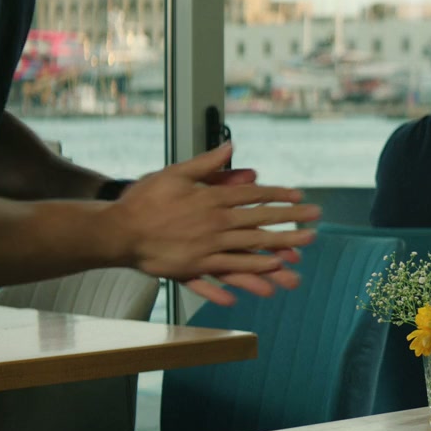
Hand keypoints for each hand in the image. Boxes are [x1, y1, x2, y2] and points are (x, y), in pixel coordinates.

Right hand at [105, 143, 321, 304]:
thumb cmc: (144, 199)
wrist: (115, 229)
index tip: (300, 196)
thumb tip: (231, 147)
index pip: (253, 196)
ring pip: (249, 250)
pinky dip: (242, 278)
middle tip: (316, 222)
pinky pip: (224, 274)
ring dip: (277, 252)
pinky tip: (262, 283)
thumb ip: (207, 163)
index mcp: (211, 199)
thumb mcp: (175, 173)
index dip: (278, 196)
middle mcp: (213, 223)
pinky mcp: (193, 267)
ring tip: (301, 254)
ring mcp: (205, 248)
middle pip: (259, 223)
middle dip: (291, 222)